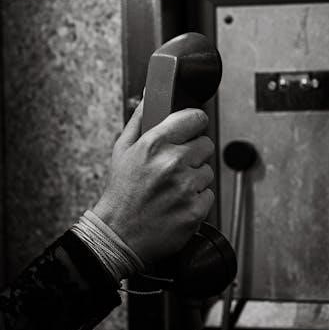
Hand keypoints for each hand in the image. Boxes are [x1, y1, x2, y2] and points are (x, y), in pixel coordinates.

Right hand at [92, 101, 214, 262]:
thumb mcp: (122, 150)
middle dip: (194, 154)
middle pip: (206, 144)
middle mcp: (172, 163)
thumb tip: (151, 95)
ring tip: (173, 189)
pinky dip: (197, 200)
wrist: (119, 234)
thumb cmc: (121, 194)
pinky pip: (209, 195)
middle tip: (176, 167)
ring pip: (208, 171)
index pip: (195, 118)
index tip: (191, 130)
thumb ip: (140, 119)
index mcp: (154, 144)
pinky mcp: (196, 209)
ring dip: (195, 179)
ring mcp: (186, 187)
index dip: (194, 124)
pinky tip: (178, 204)